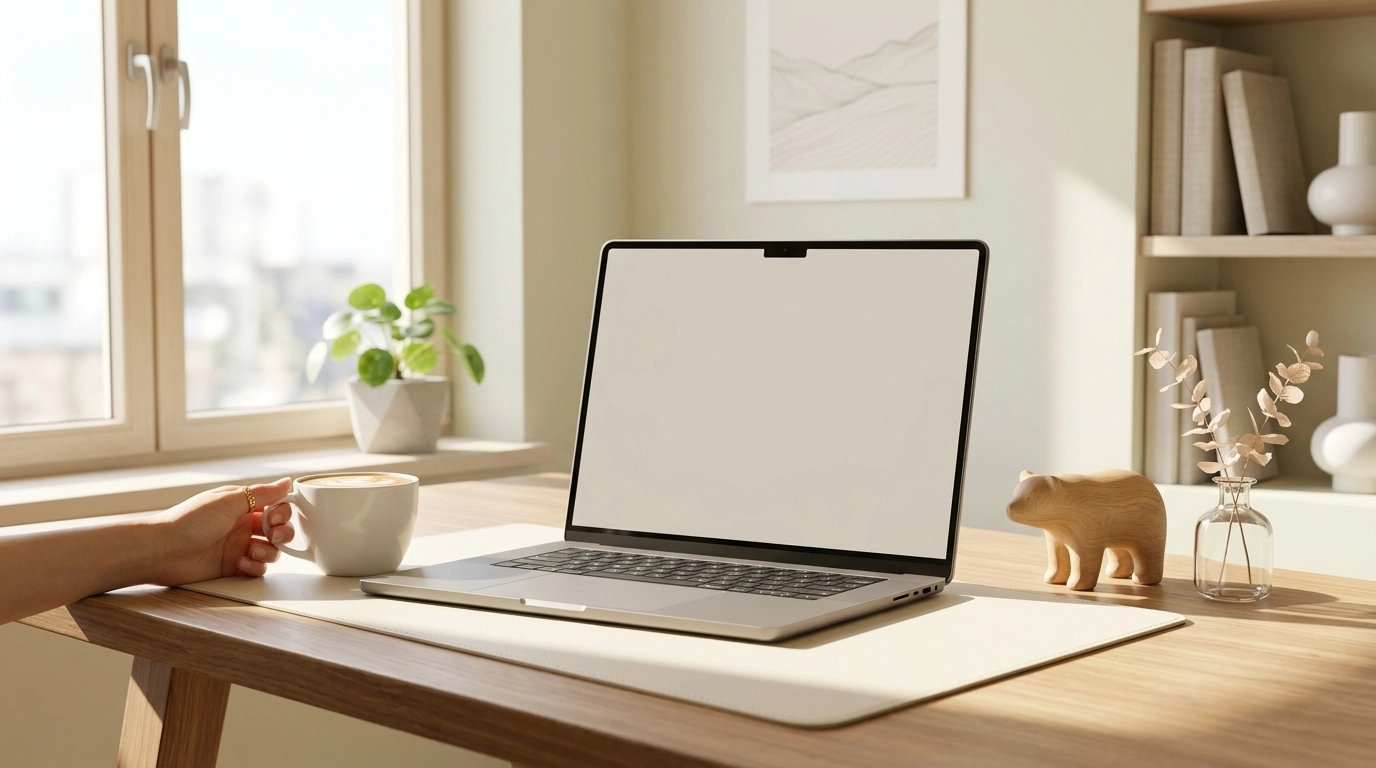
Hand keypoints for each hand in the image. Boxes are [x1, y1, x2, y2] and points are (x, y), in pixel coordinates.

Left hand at [149, 478, 297, 584]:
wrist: (161, 550)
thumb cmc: (189, 521)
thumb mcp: (229, 501)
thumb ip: (262, 493)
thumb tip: (287, 482)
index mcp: (242, 505)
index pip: (276, 506)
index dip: (282, 512)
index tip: (274, 517)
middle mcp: (242, 525)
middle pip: (279, 529)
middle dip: (282, 533)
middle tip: (272, 535)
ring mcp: (238, 546)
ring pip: (272, 550)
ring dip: (269, 551)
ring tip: (252, 551)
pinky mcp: (233, 566)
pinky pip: (258, 569)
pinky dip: (255, 567)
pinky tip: (240, 562)